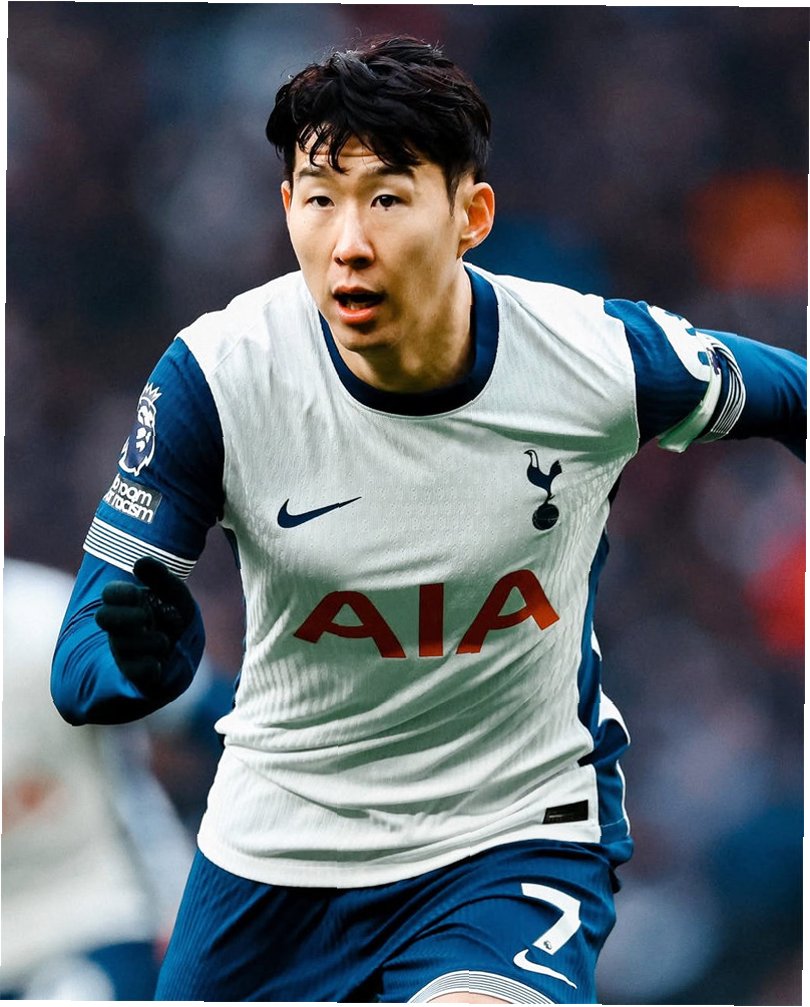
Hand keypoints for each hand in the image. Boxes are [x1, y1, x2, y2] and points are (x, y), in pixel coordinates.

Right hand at [95, 557, 194, 693]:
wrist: (182, 663)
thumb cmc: (175, 623)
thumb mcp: (176, 596)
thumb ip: (162, 578)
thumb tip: (139, 562)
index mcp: (126, 607)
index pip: (110, 594)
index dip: (121, 592)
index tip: (137, 593)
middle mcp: (119, 630)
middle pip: (104, 617)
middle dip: (126, 616)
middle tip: (146, 617)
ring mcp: (123, 655)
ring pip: (122, 645)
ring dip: (150, 641)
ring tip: (165, 642)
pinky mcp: (134, 679)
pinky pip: (136, 672)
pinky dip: (150, 666)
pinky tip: (160, 663)